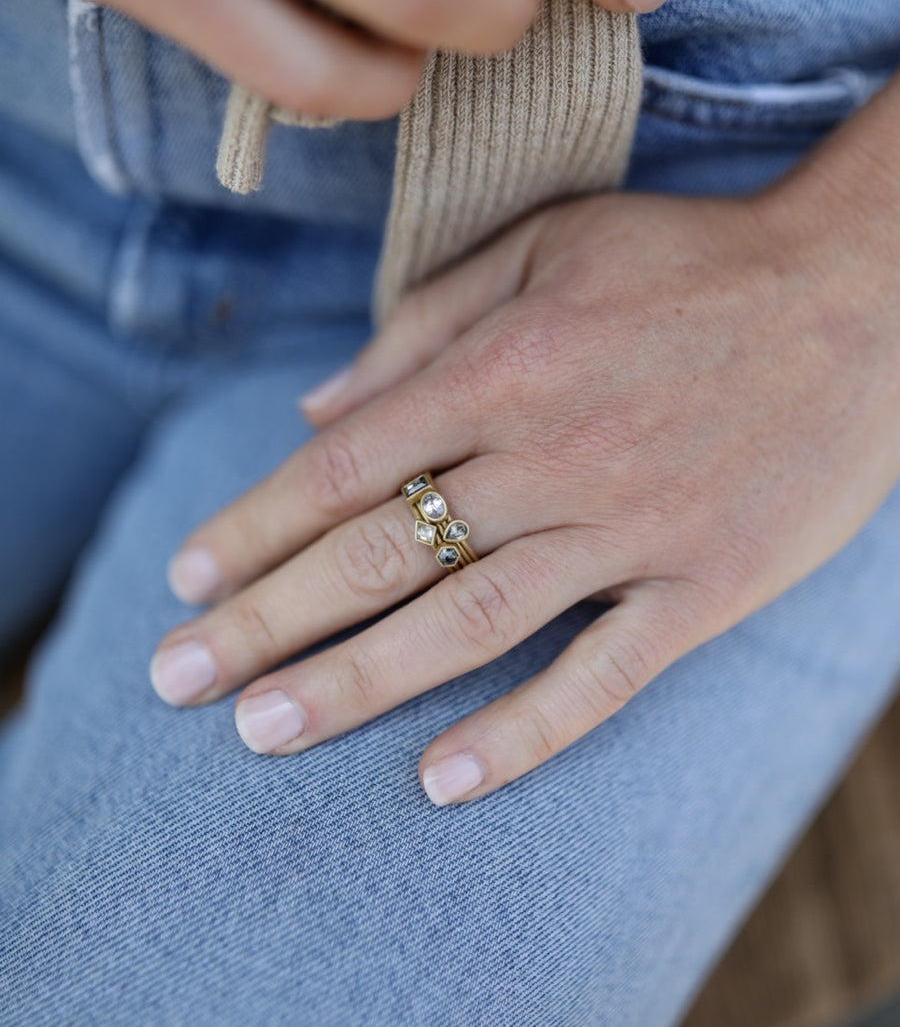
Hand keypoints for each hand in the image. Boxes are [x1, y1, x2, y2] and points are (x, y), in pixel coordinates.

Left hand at [150, 181, 899, 803]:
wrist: (857, 292)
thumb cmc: (686, 262)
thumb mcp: (544, 247)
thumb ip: (422, 323)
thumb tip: (318, 409)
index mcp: (504, 365)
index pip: (344, 465)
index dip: (253, 528)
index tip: (186, 582)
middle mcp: (551, 452)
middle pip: (381, 553)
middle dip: (267, 621)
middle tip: (178, 681)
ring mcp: (630, 525)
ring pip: (469, 621)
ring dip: (358, 684)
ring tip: (264, 731)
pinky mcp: (705, 583)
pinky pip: (605, 675)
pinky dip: (525, 732)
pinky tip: (445, 780)